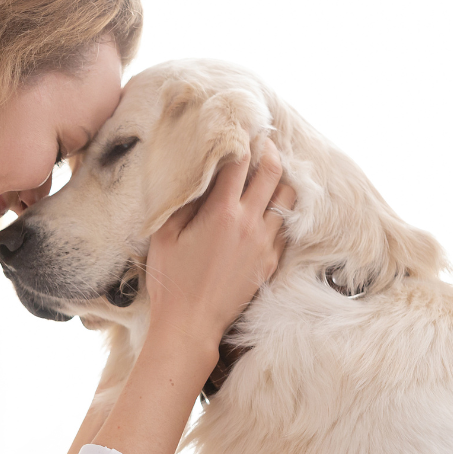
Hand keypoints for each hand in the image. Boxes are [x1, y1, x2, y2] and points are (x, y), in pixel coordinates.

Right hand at [145, 138, 294, 345]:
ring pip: (288, 199)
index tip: (239, 129)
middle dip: (268, 151)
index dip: (241, 140)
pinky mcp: (270, 263)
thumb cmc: (171, 280)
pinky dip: (281, 211)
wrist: (191, 325)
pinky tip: (270, 208)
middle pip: (272, 173)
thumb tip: (196, 176)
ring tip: (270, 173)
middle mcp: (250, 224)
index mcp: (221, 213)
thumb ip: (182, 201)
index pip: (239, 163)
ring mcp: (265, 244)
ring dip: (280, 180)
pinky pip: (285, 227)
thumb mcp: (164, 235)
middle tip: (262, 141)